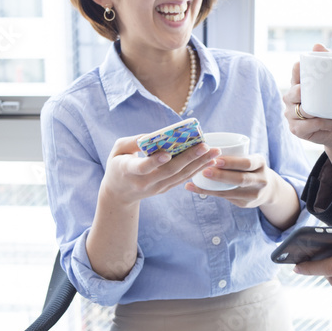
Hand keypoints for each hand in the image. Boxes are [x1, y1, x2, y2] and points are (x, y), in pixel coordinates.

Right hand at [99, 135, 219, 207]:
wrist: (118, 193)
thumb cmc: (117, 164)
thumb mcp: (117, 150)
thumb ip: (132, 142)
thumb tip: (153, 136)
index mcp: (128, 171)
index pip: (143, 168)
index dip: (155, 161)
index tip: (167, 153)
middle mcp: (144, 182)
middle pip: (169, 171)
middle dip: (188, 159)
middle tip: (205, 146)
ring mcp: (156, 188)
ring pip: (179, 176)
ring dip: (199, 164)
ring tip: (214, 152)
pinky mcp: (164, 189)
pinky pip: (182, 179)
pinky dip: (197, 169)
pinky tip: (209, 160)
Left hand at [186, 153, 301, 229]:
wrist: (267, 188)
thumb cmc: (249, 167)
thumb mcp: (249, 158)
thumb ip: (234, 154)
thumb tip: (203, 144)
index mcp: (260, 163)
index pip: (247, 163)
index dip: (231, 162)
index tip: (215, 160)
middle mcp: (261, 180)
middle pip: (240, 179)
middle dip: (221, 176)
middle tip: (205, 171)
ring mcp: (254, 194)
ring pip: (231, 192)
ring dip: (212, 187)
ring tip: (195, 182)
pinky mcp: (245, 203)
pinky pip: (226, 198)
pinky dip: (210, 193)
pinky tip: (196, 189)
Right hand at [283, 43, 331, 180]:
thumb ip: (328, 63)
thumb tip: (317, 45)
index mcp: (299, 84)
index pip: (295, 72)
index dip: (299, 69)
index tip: (306, 66)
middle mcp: (291, 98)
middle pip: (294, 91)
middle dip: (304, 92)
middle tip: (319, 94)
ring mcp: (291, 115)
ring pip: (300, 110)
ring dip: (315, 112)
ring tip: (330, 114)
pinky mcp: (296, 129)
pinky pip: (305, 126)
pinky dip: (319, 124)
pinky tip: (328, 124)